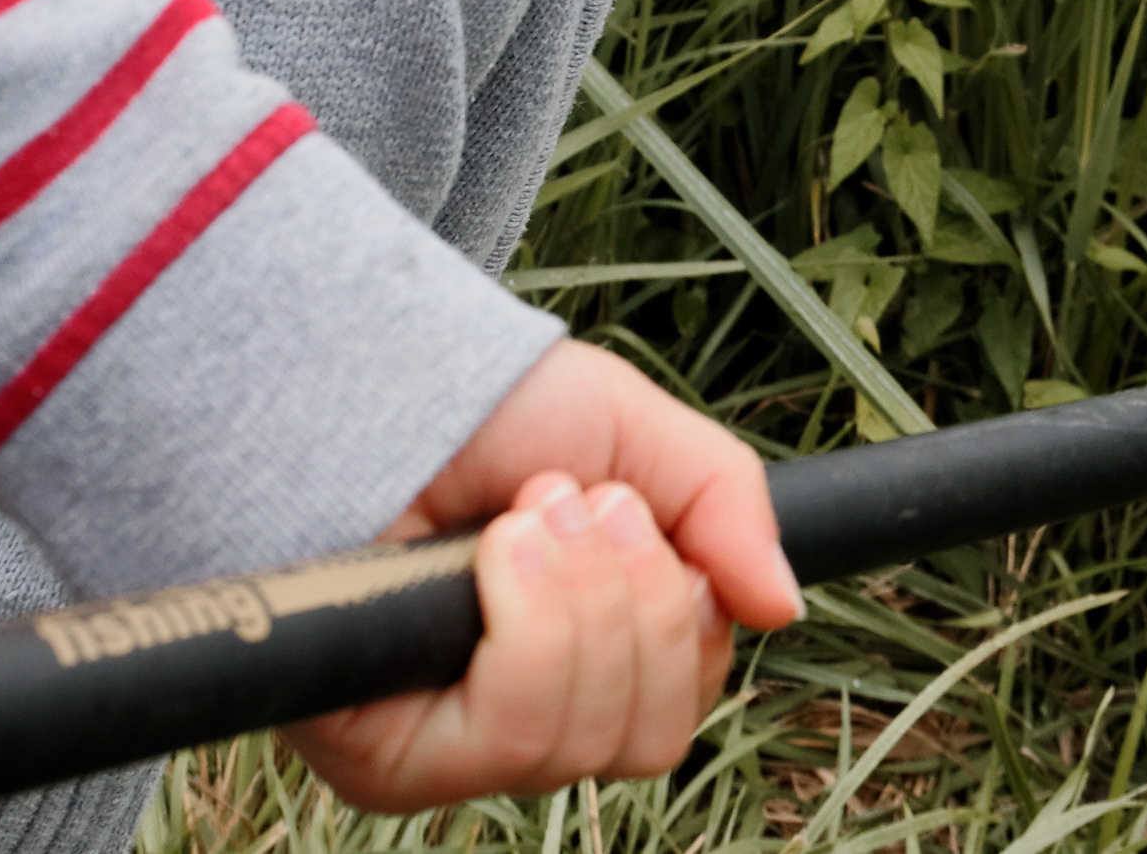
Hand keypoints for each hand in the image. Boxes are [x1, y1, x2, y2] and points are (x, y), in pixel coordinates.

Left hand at [285, 341, 803, 809]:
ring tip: (525, 515)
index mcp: (579, 662)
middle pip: (645, 740)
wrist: (363, 384)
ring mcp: (449, 754)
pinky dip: (527, 626)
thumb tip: (782, 609)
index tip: (630, 514)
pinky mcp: (384, 762)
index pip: (673, 709)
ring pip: (583, 741)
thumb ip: (722, 507)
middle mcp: (515, 723)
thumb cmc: (479, 408)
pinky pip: (512, 736)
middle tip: (573, 502)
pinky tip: (495, 552)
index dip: (680, 621)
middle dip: (632, 601)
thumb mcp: (632, 436)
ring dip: (576, 603)